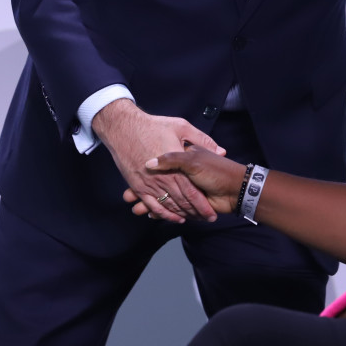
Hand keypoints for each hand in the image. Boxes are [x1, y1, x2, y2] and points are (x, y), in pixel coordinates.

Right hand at [93, 99, 225, 221]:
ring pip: (169, 205)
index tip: (211, 214)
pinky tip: (173, 217)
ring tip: (192, 219)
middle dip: (195, 213)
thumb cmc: (153, 126)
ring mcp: (150, 183)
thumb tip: (221, 150)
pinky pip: (153, 205)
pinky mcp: (139, 186)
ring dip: (181, 214)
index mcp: (177, 166)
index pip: (193, 193)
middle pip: (182, 202)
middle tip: (205, 220)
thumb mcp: (181, 127)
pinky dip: (163, 214)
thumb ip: (202, 139)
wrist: (124, 127)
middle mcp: (164, 178)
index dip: (202, 206)